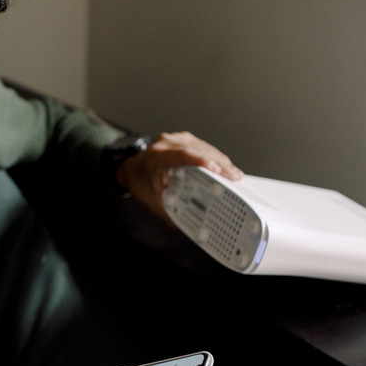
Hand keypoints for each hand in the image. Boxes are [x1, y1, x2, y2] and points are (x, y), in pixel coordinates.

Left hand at [116, 131, 242, 221]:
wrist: (131, 168)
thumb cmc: (140, 181)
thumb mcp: (151, 200)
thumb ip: (167, 212)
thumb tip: (184, 226)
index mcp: (157, 156)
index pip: (182, 154)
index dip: (201, 160)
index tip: (216, 169)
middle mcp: (166, 143)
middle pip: (197, 149)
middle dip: (219, 164)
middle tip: (234, 177)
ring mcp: (176, 139)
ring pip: (203, 146)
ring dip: (220, 160)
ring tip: (234, 174)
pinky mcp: (184, 140)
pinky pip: (202, 146)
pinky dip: (215, 157)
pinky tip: (225, 167)